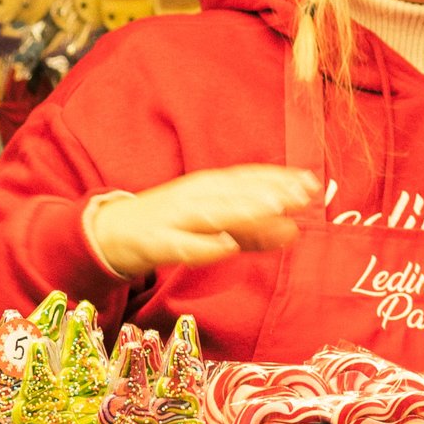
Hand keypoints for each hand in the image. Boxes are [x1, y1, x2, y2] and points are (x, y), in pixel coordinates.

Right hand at [81, 165, 319, 279]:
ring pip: (213, 213)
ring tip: (273, 210)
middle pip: (234, 192)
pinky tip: (227, 245)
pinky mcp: (157, 243)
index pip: (248, 177)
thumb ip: (253, 229)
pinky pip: (183, 245)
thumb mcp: (214, 223)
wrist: (111, 233)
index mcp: (207, 186)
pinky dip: (205, 244)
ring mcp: (174, 218)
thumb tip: (295, 230)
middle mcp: (193, 196)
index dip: (279, 179)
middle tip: (301, 197)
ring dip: (244, 210)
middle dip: (269, 192)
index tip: (312, 183)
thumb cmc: (171, 225)